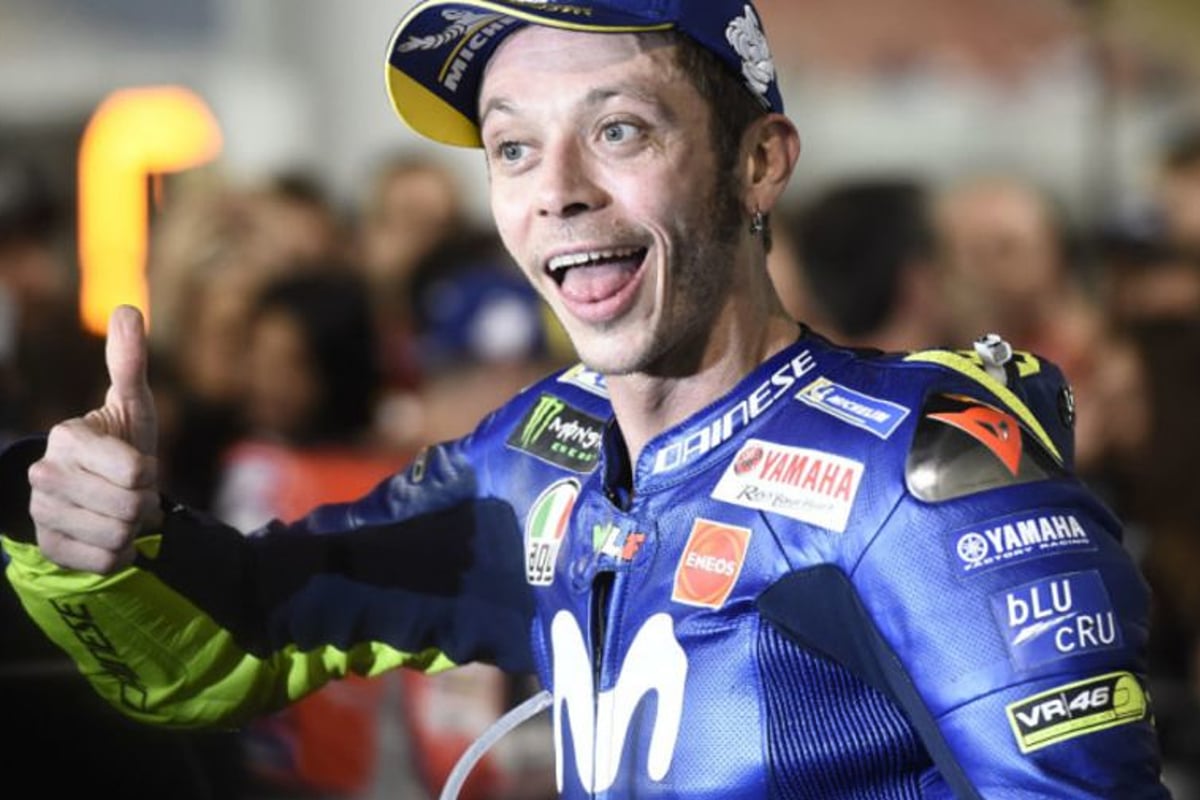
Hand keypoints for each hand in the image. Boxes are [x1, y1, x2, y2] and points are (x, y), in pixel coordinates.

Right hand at [28, 305, 161, 572]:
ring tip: (121, 513)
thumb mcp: (134, 405)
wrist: (104, 492)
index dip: (150, 473)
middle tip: (131, 493)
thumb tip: (127, 307)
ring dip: (133, 529)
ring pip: (118, 536)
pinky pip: (106, 561)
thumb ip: (130, 361)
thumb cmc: (124, 444)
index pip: (135, 473)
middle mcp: (44, 474)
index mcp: (67, 437)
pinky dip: (121, 553)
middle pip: (128, 507)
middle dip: (143, 503)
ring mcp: (41, 511)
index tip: (138, 466)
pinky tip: (110, 535)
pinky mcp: (48, 546)